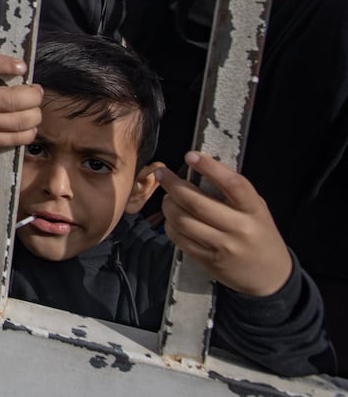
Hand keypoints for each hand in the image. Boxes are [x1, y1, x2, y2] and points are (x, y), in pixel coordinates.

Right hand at [0, 54, 41, 161]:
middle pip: (11, 99)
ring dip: (34, 116)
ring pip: (19, 121)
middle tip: (36, 94)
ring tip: (33, 113)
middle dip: (33, 97)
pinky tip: (27, 128)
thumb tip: (27, 77)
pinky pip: (17, 138)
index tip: (22, 67)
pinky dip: (29, 132)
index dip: (4, 64)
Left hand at [156, 151, 292, 296]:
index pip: (233, 185)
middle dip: (173, 185)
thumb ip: (234, 194)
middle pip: (197, 203)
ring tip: (168, 197)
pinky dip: (170, 225)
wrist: (270, 277)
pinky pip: (180, 239)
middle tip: (162, 174)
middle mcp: (239, 228)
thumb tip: (199, 170)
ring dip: (168, 205)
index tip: (191, 156)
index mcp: (254, 211)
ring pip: (183, 221)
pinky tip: (172, 218)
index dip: (210, 168)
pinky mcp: (208, 261)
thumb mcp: (257, 211)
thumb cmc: (260, 235)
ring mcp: (223, 247)